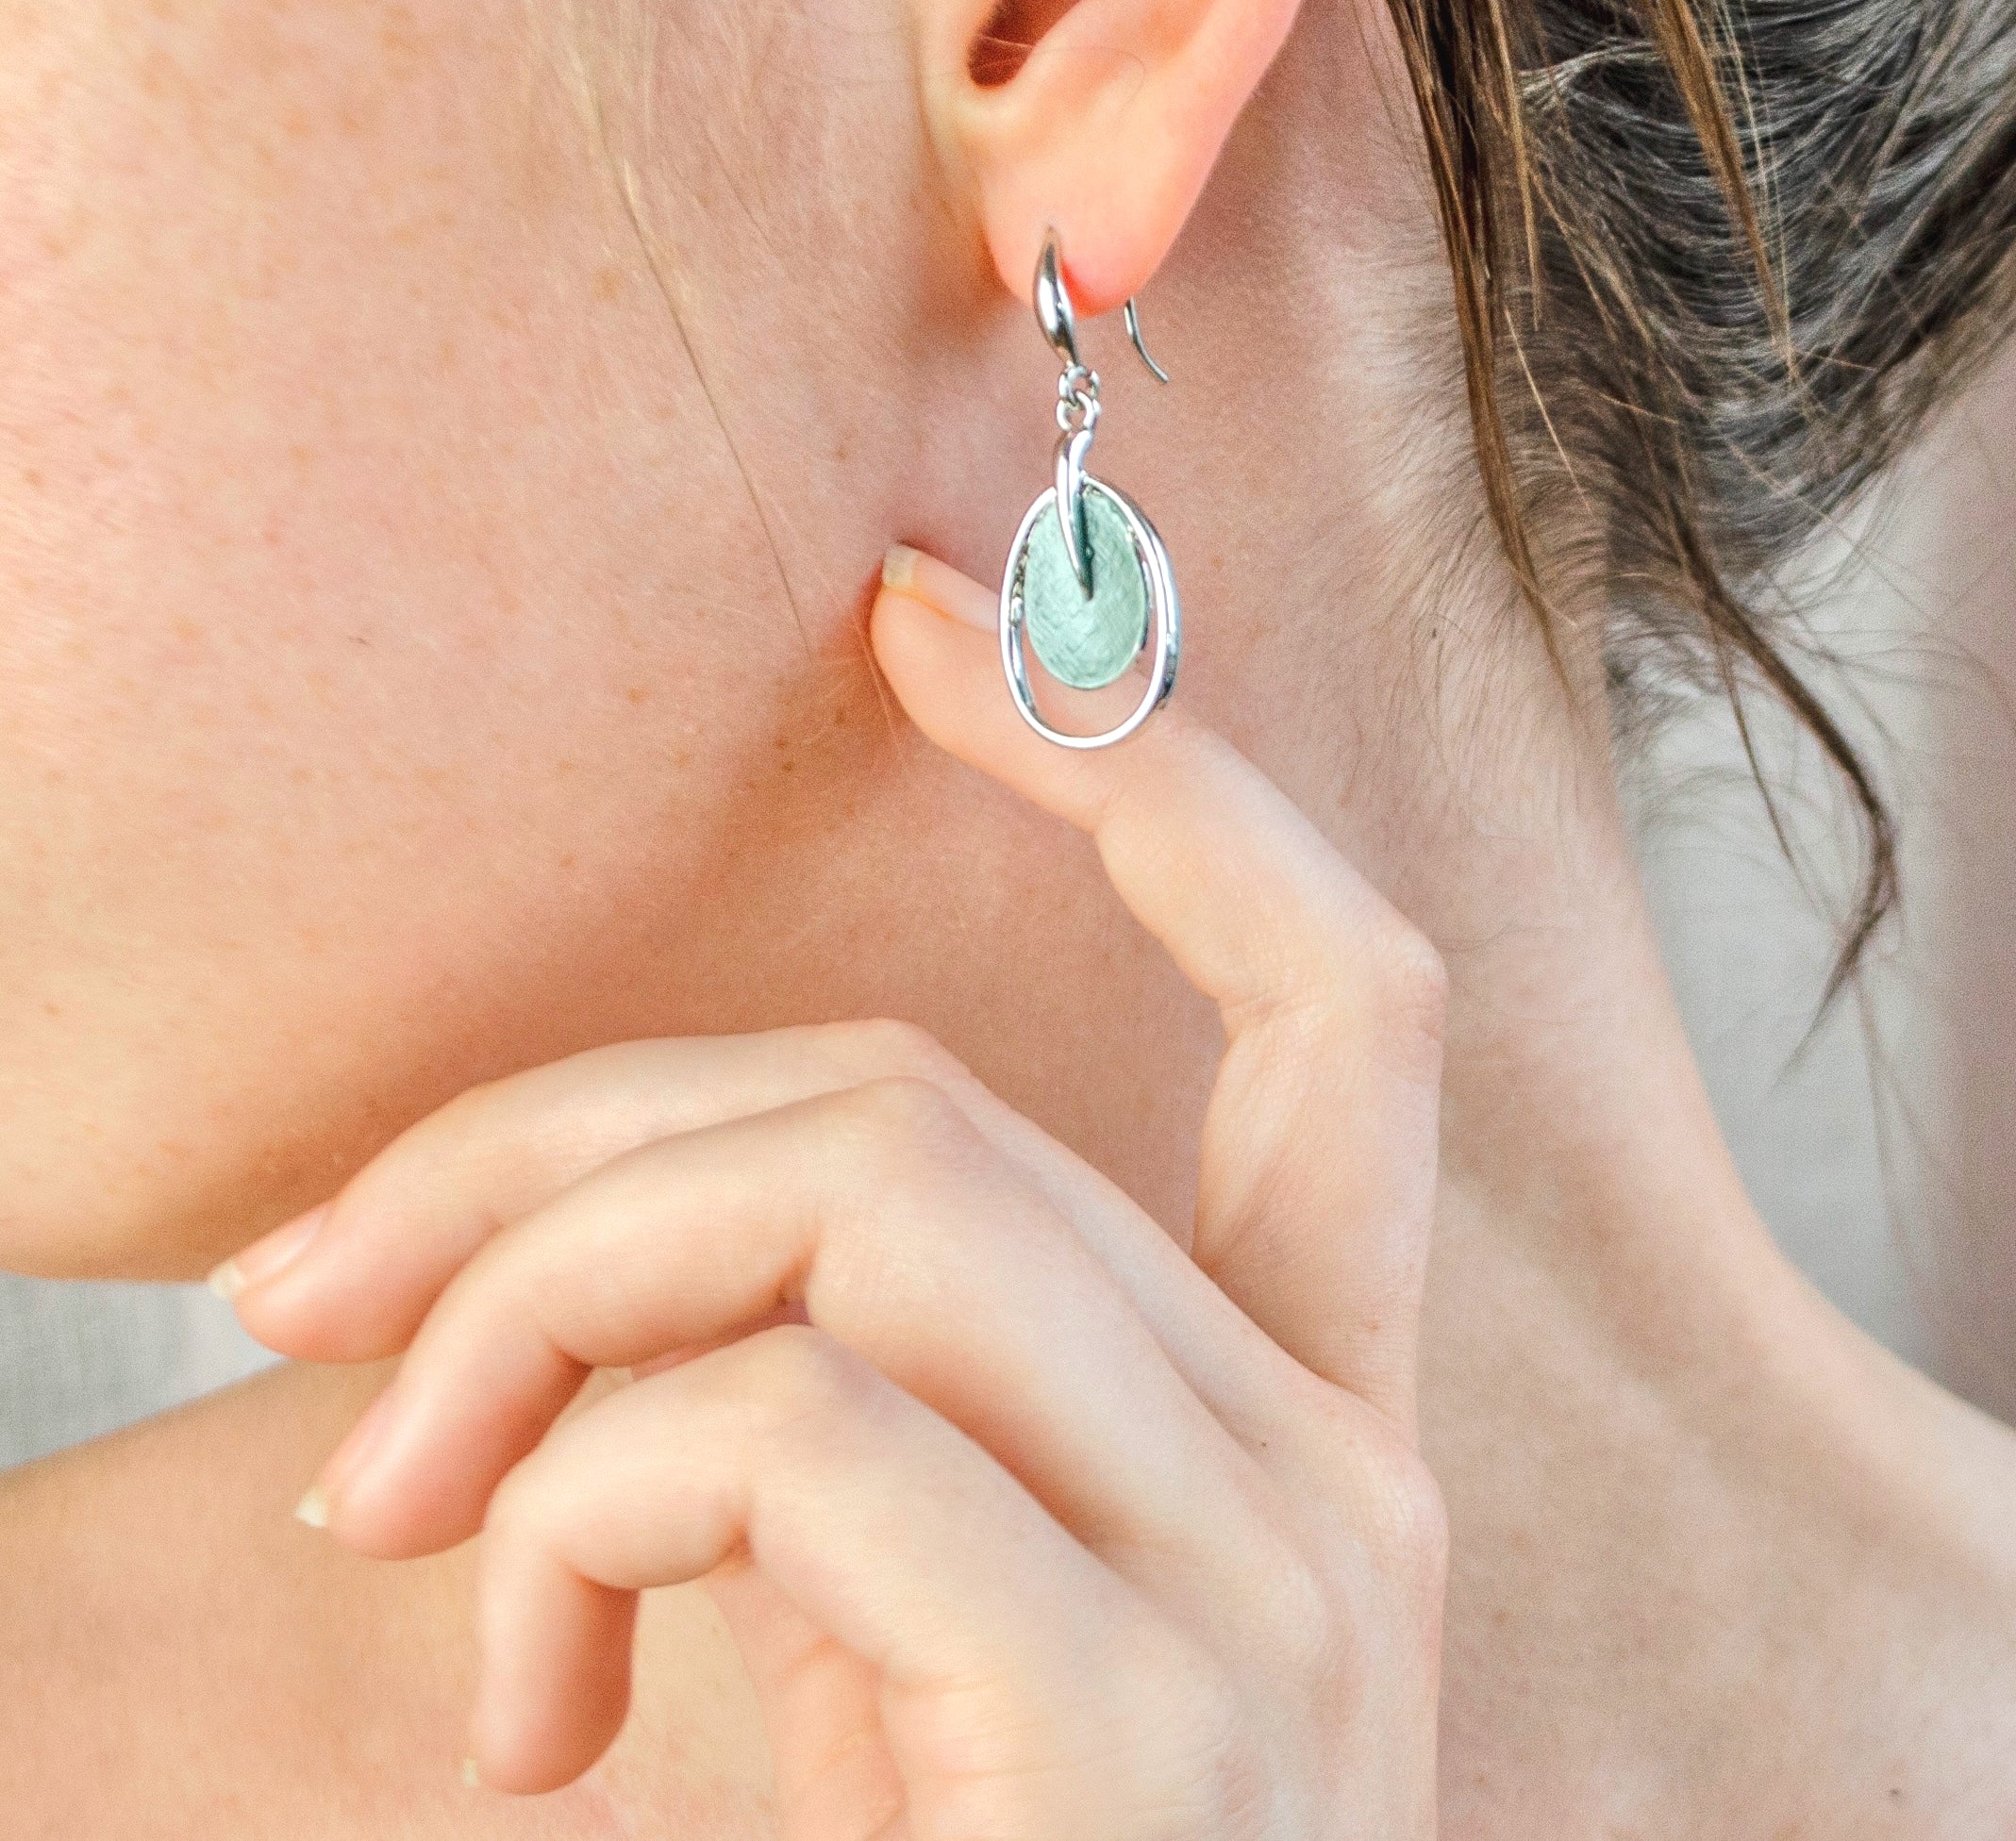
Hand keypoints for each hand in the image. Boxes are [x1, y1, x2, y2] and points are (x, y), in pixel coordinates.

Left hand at [213, 541, 1448, 1838]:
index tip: (927, 626)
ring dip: (551, 1289)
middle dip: (584, 1129)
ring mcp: (1278, 1601)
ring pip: (884, 1190)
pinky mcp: (1140, 1733)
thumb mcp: (903, 1636)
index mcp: (1315, 1424)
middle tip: (323, 1282)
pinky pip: (805, 1434)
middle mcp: (1347, 1476)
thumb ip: (833, 1415)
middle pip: (948, 1099)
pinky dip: (589, 1506)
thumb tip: (529, 1257)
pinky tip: (529, 1708)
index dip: (1158, 781)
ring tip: (393, 1494)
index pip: (1350, 1009)